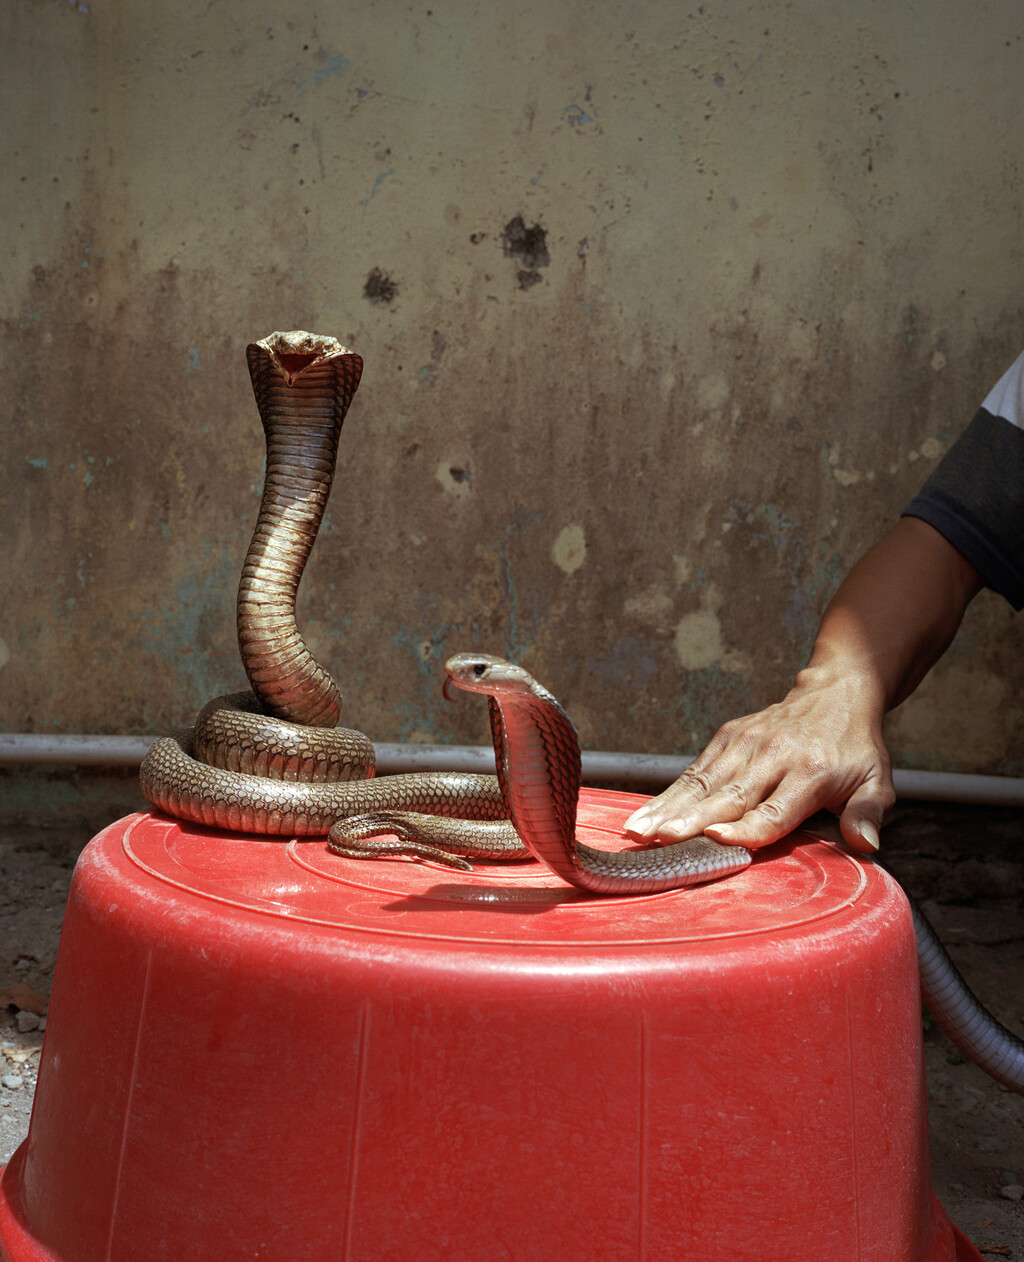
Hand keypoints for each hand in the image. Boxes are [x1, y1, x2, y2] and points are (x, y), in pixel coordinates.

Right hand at [622, 667, 894, 854]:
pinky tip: (644, 814)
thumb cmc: (855, 748)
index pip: (776, 808)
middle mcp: (774, 755)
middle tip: (660, 838)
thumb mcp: (877, 780)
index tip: (717, 838)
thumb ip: (868, 812)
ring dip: (668, 808)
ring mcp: (747, 742)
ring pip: (703, 782)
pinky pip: (695, 770)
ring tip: (637, 830)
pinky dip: (668, 793)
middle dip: (692, 818)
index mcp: (812, 771)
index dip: (747, 826)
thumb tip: (866, 845)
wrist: (834, 692)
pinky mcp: (728, 736)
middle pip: (729, 795)